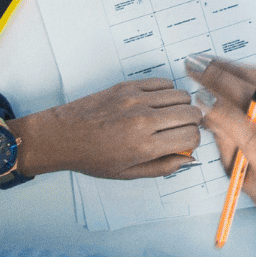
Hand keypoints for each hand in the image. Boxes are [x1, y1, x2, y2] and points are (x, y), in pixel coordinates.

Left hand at [17, 80, 203, 179]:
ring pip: (181, 96)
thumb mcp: (127, 174)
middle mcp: (144, 121)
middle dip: (193, 123)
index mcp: (144, 147)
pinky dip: (168, 92)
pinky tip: (158, 103)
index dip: (194, 141)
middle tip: (182, 129)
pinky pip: (163, 82)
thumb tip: (188, 158)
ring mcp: (136, 100)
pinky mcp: (128, 86)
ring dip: (182, 106)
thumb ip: (162, 168)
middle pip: (192, 114)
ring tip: (170, 116)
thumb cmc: (91, 157)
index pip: (191, 137)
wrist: (62, 136)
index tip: (186, 143)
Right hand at [194, 60, 255, 206]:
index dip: (224, 112)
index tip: (200, 96)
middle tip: (197, 68)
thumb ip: (222, 136)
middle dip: (224, 82)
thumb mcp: (232, 168)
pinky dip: (250, 71)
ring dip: (235, 69)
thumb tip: (206, 102)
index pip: (250, 134)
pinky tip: (228, 67)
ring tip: (208, 63)